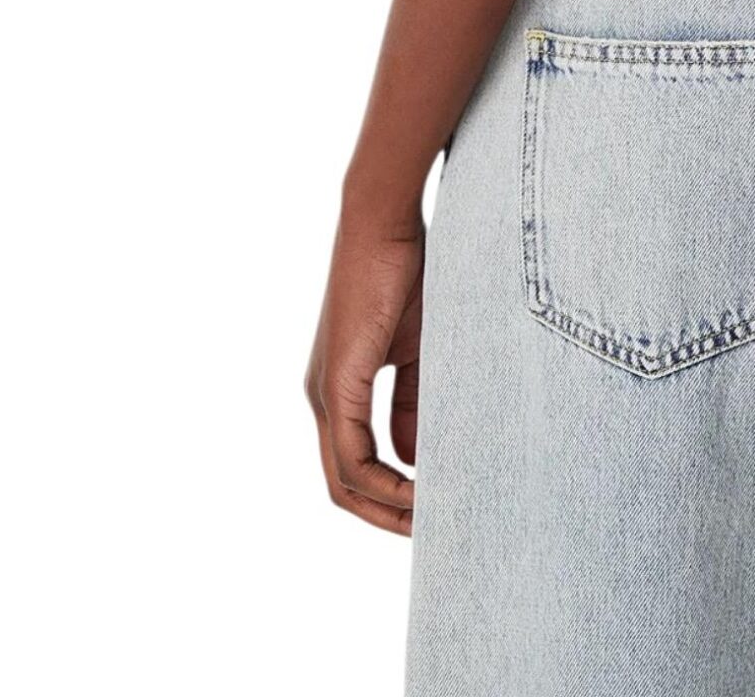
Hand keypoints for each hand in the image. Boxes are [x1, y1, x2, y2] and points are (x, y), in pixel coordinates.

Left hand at [305, 212, 424, 534]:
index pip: (355, 465)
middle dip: (385, 516)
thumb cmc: (407, 273)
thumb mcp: (417, 349)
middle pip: (343, 486)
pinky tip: (418, 490)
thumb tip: (416, 455)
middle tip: (430, 533)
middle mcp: (322, 398)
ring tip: (430, 520)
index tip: (432, 508)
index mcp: (340, 388)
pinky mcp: (336, 383)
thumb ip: (413, 401)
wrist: (385, 222)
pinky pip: (352, 455)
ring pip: (345, 479)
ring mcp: (325, 393)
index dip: (390, 496)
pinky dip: (384, 483)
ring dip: (387, 507)